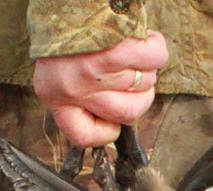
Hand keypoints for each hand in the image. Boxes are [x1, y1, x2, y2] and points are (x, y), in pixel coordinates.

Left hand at [33, 31, 168, 147]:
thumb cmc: (68, 31)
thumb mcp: (63, 69)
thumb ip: (83, 93)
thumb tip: (119, 110)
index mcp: (56, 97)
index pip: (83, 135)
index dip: (106, 132)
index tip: (112, 121)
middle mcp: (72, 89)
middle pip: (127, 113)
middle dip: (140, 95)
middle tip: (134, 75)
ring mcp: (92, 72)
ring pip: (144, 85)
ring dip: (148, 69)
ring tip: (135, 51)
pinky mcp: (113, 52)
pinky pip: (153, 60)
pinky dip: (156, 51)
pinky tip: (146, 40)